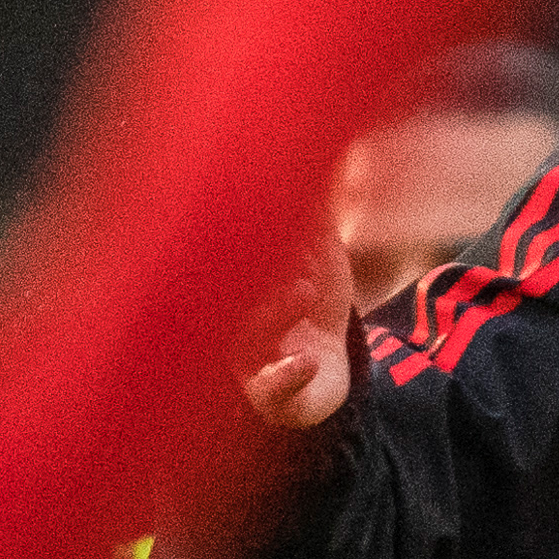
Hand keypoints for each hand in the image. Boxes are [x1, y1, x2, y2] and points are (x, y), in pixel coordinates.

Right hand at [239, 222, 355, 435]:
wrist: (329, 372)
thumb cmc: (312, 308)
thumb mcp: (322, 256)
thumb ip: (316, 215)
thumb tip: (320, 160)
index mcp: (241, 284)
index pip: (231, 254)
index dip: (247, 230)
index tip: (264, 202)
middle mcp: (232, 322)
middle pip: (230, 292)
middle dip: (257, 269)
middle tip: (285, 247)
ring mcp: (248, 361)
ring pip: (247, 339)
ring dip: (275, 312)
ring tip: (305, 292)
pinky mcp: (272, 397)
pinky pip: (272, 390)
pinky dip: (289, 374)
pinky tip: (307, 360)